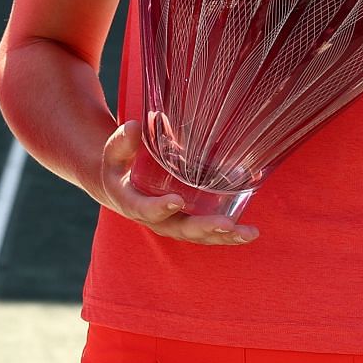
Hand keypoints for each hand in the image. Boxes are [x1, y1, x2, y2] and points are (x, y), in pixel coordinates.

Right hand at [99, 121, 256, 245]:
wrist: (119, 186)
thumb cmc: (118, 166)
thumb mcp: (114, 152)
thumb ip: (123, 142)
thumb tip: (135, 126)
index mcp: (133, 203)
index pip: (145, 209)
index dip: (159, 207)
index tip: (176, 201)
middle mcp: (156, 220)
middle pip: (181, 229)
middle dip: (205, 227)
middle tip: (225, 224)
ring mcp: (173, 224)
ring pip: (199, 236)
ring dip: (224, 236)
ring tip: (247, 232)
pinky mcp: (187, 223)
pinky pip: (207, 233)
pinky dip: (229, 233)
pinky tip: (248, 230)